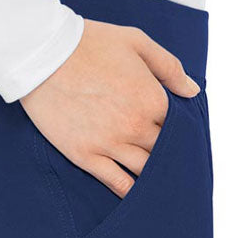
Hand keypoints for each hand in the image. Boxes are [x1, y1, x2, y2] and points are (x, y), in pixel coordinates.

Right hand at [20, 20, 199, 195]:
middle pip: (164, 152)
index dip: (180, 131)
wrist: (43, 54)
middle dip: (169, 156)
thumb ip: (169, 67)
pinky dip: (130, 192)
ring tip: (159, 182)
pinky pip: (117, 183)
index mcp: (151, 98)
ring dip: (153, 177)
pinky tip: (137, 196)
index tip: (177, 135)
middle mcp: (136, 126)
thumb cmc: (90, 43)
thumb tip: (193, 92)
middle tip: (172, 162)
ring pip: (144, 172)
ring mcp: (111, 144)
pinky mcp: (87, 156)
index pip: (179, 127)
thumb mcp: (136, 42)